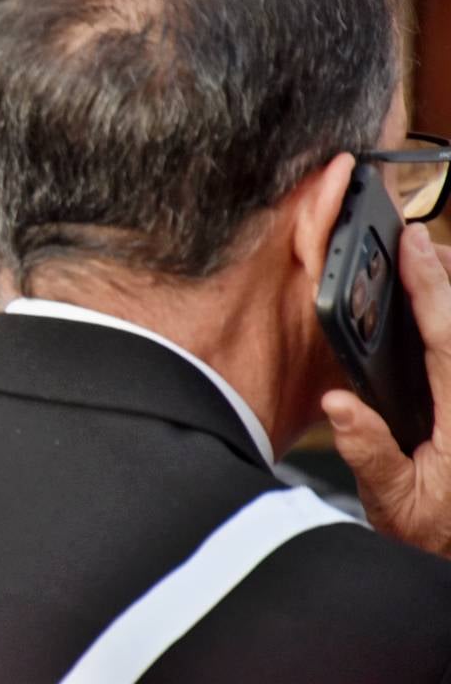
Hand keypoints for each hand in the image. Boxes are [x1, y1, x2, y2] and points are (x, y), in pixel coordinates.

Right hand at [325, 223, 450, 555]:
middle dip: (442, 276)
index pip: (444, 337)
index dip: (427, 286)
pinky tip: (431, 312)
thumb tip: (337, 405)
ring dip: (445, 296)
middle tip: (415, 240)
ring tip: (423, 261)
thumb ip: (369, 453)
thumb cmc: (433, 538)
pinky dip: (442, 324)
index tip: (413, 245)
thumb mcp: (393, 505)